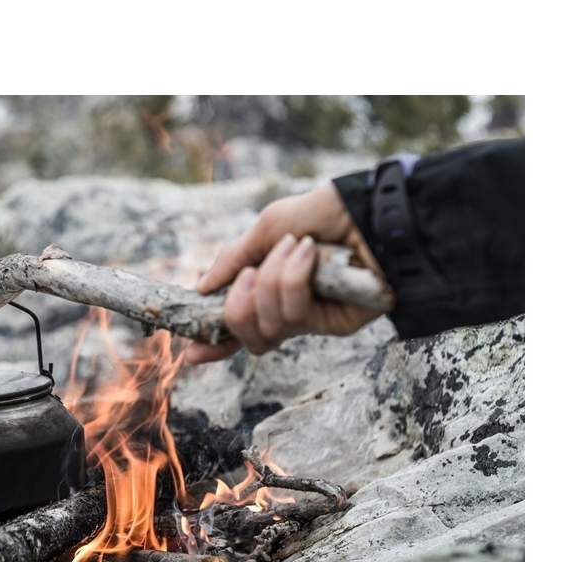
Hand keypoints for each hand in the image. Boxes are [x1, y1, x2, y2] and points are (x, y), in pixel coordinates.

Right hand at [184, 182, 385, 363]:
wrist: (371, 211)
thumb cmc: (326, 214)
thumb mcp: (269, 226)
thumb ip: (234, 258)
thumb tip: (201, 288)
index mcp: (271, 289)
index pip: (239, 326)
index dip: (214, 342)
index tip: (190, 350)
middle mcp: (290, 309)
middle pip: (249, 337)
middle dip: (236, 309)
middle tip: (249, 276)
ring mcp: (312, 319)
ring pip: (267, 328)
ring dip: (270, 282)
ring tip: (292, 247)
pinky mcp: (334, 324)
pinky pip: (295, 315)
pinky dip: (293, 279)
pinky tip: (308, 254)